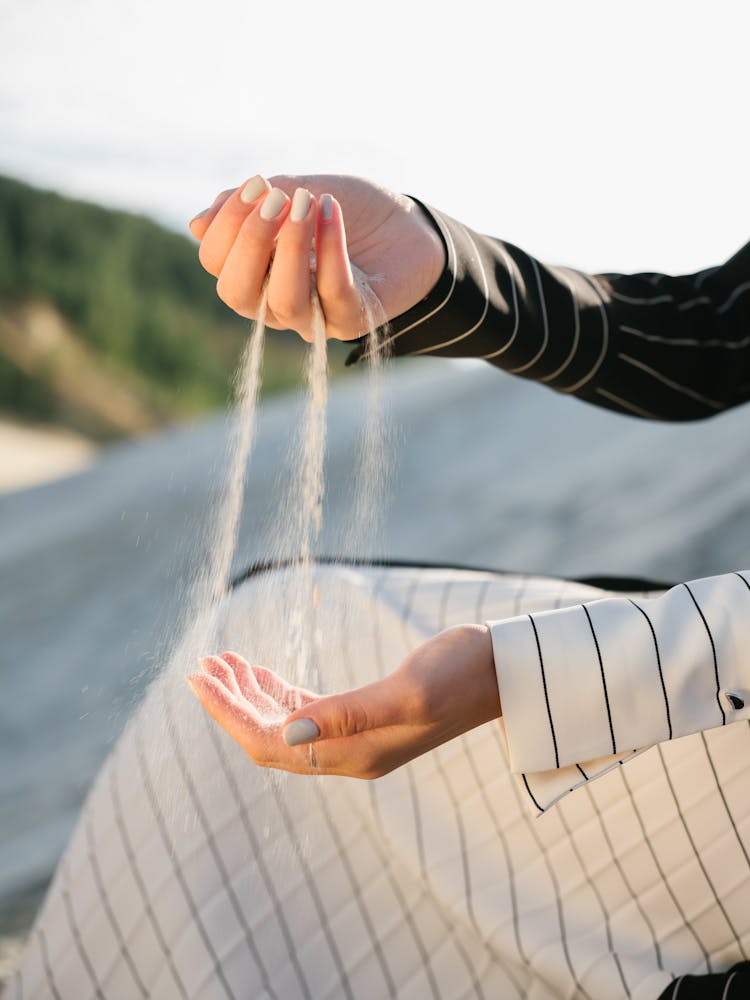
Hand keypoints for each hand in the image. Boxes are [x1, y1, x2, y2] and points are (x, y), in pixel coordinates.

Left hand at [187, 625, 500, 777]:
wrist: (502, 670)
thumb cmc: (462, 674)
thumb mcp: (407, 691)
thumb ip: (347, 714)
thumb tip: (286, 731)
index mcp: (354, 754)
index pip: (271, 744)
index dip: (230, 716)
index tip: (199, 681)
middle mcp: (350, 752)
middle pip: (270, 735)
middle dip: (232, 703)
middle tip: (200, 668)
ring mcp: (357, 736)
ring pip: (284, 722)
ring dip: (250, 694)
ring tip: (219, 662)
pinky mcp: (365, 715)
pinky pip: (306, 710)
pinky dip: (277, 690)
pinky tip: (257, 671)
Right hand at [188, 174, 445, 341]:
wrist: (409, 223)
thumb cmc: (348, 209)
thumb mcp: (295, 192)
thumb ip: (252, 206)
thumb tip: (197, 225)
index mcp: (254, 271)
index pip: (216, 263)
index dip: (225, 225)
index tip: (256, 184)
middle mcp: (275, 302)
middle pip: (237, 292)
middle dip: (249, 242)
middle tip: (274, 198)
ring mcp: (314, 316)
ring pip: (282, 301)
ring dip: (290, 248)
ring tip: (306, 203)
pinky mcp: (354, 319)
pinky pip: (333, 293)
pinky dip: (330, 250)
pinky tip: (332, 211)